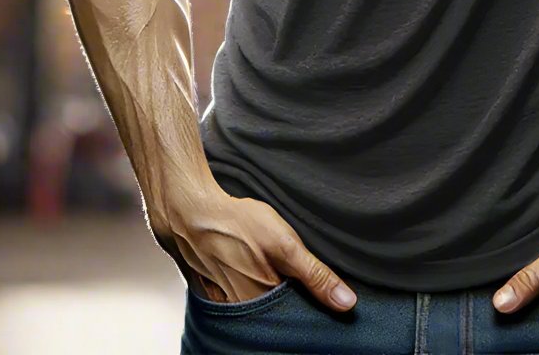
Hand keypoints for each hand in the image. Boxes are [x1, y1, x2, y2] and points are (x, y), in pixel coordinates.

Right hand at [150, 181, 356, 311]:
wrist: (190, 214)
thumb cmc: (238, 225)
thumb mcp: (285, 244)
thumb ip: (316, 276)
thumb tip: (348, 304)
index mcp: (266, 302)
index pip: (299, 322)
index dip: (314, 315)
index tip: (327, 309)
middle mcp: (245, 313)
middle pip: (279, 322)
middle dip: (293, 311)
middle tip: (296, 288)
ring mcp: (228, 308)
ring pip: (260, 316)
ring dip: (272, 306)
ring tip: (274, 282)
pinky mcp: (216, 299)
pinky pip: (241, 309)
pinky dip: (252, 300)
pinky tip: (255, 280)